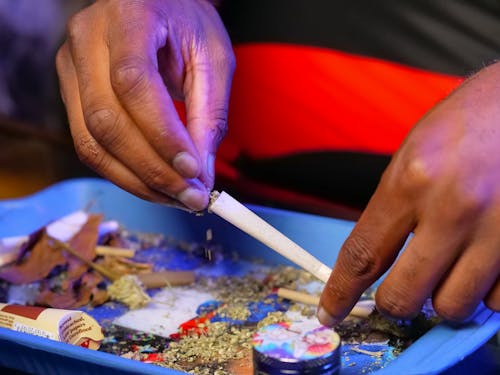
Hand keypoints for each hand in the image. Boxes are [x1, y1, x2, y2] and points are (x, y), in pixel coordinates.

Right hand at [56, 0, 234, 210]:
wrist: (156, 4)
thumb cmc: (188, 25)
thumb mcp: (213, 59)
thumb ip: (210, 115)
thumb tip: (200, 175)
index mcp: (129, 16)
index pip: (133, 82)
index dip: (162, 134)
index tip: (192, 170)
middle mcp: (88, 40)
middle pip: (107, 121)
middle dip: (153, 170)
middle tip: (191, 197)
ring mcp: (72, 67)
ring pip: (92, 142)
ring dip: (137, 181)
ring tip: (176, 198)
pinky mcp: (71, 92)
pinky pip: (89, 145)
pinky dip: (123, 172)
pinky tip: (153, 184)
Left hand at [319, 62, 499, 324]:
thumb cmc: (468, 122)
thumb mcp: (414, 154)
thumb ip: (394, 209)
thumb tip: (377, 263)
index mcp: (411, 180)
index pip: (362, 255)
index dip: (341, 292)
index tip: (330, 312)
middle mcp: (453, 208)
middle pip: (405, 296)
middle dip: (396, 303)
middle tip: (401, 291)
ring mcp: (498, 228)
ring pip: (452, 306)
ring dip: (444, 297)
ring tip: (451, 267)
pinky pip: (499, 302)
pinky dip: (486, 293)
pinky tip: (485, 263)